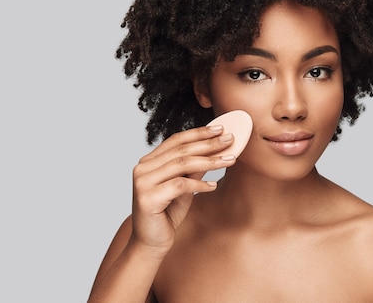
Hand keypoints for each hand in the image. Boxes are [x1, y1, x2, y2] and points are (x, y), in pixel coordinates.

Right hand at [128, 124, 234, 255]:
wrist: (151, 243)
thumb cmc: (167, 214)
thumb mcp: (185, 187)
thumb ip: (194, 169)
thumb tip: (215, 150)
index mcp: (149, 161)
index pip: (176, 140)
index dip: (199, 133)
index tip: (220, 129)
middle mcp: (142, 168)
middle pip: (181, 150)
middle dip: (208, 144)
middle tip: (230, 139)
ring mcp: (142, 182)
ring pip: (182, 164)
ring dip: (209, 161)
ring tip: (229, 160)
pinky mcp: (147, 197)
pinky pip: (180, 185)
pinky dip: (199, 184)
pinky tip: (213, 185)